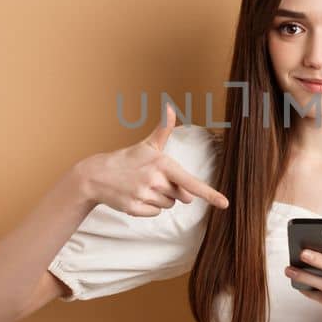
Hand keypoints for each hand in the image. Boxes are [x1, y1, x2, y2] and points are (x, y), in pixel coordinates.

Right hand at [72, 107, 228, 215]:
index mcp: (163, 164)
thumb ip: (163, 129)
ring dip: (160, 199)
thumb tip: (170, 107)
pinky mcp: (134, 208)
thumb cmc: (128, 159)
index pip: (191, 182)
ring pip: (168, 205)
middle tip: (153, 179)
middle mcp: (155, 180)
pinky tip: (136, 195)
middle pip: (181, 196)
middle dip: (172, 190)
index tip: (224, 203)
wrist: (97, 175)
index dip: (210, 194)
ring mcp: (144, 195)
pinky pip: (155, 213)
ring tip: (142, 186)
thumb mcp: (147, 144)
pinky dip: (148, 208)